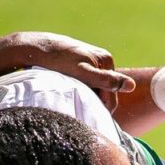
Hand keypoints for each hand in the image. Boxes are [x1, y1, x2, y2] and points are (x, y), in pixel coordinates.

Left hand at [0, 32, 136, 112]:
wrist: (34, 48)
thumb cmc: (57, 61)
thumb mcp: (83, 73)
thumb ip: (106, 80)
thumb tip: (131, 85)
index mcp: (106, 60)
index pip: (111, 96)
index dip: (100, 110)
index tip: (85, 116)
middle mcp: (102, 59)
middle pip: (104, 93)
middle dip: (93, 102)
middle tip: (76, 110)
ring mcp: (92, 61)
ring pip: (95, 90)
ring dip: (86, 98)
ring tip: (71, 100)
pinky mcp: (81, 64)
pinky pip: (86, 84)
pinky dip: (80, 91)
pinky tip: (69, 92)